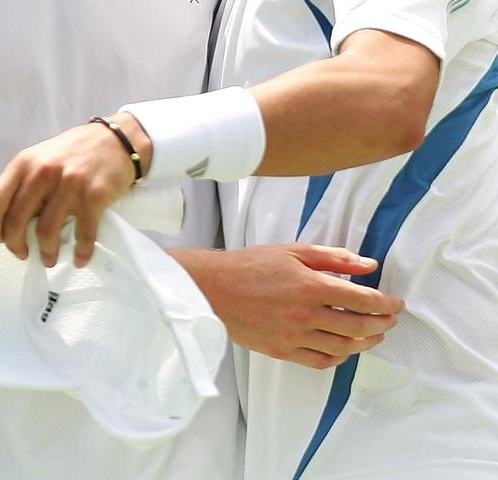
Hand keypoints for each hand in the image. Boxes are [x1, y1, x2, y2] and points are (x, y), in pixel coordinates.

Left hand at [0, 114, 151, 266]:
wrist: (116, 140)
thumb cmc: (74, 152)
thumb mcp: (41, 158)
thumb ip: (23, 183)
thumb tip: (7, 220)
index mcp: (23, 163)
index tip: (1, 239)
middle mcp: (42, 172)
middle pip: (15, 223)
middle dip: (17, 246)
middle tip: (24, 253)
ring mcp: (69, 184)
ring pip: (47, 233)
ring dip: (47, 253)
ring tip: (50, 259)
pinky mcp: (94, 196)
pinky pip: (83, 235)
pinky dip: (81, 252)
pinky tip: (80, 258)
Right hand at [172, 244, 404, 368]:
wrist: (215, 289)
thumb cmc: (252, 264)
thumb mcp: (294, 251)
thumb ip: (334, 258)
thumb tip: (369, 265)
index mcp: (311, 286)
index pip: (362, 300)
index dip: (385, 303)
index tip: (398, 303)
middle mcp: (306, 315)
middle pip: (358, 327)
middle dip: (382, 324)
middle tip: (391, 319)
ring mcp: (295, 337)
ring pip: (343, 348)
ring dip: (365, 342)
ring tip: (375, 334)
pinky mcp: (283, 351)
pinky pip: (321, 361)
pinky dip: (339, 357)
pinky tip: (346, 348)